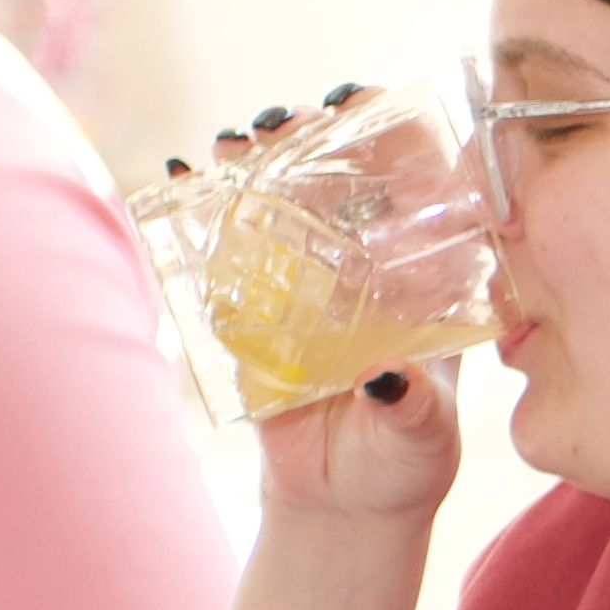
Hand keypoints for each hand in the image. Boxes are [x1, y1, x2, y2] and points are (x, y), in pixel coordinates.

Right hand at [194, 95, 469, 529]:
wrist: (344, 506)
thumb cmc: (405, 464)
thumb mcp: (423, 435)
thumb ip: (414, 407)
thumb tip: (388, 375)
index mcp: (425, 281)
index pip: (419, 186)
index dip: (395, 134)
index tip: (363, 103)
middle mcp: (369, 267)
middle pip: (341, 177)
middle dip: (311, 137)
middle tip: (286, 123)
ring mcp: (310, 281)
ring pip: (282, 201)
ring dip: (255, 160)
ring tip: (233, 143)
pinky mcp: (257, 309)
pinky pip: (228, 250)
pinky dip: (203, 209)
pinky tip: (184, 178)